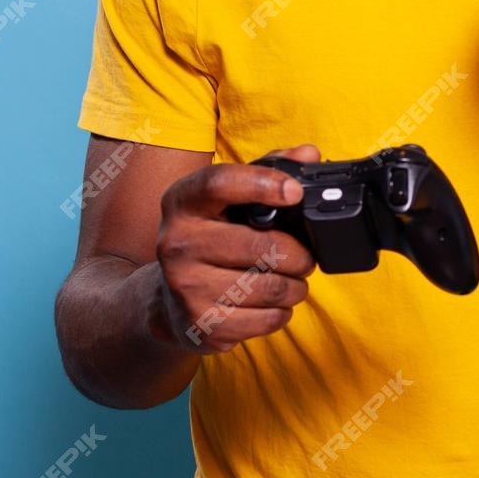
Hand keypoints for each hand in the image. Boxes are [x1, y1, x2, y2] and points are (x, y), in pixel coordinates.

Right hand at [151, 145, 319, 353]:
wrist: (169, 299)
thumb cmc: (212, 237)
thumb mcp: (229, 198)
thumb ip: (269, 169)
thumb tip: (309, 153)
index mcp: (182, 202)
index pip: (220, 183)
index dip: (264, 183)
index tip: (296, 193)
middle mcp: (177, 242)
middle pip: (262, 246)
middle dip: (299, 254)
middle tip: (305, 256)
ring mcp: (185, 286)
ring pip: (271, 287)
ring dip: (295, 286)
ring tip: (291, 280)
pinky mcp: (201, 323)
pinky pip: (266, 319)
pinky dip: (281, 312)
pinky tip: (271, 304)